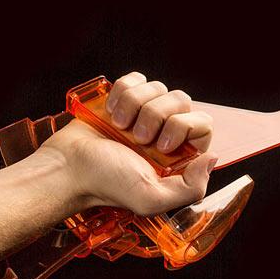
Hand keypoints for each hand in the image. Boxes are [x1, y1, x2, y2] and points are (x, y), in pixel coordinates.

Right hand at [38, 72, 217, 215]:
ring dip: (136, 106)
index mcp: (176, 157)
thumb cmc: (105, 184)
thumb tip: (211, 158)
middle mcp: (162, 135)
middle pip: (181, 100)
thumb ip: (190, 188)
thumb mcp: (151, 199)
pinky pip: (136, 79)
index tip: (161, 146)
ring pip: (158, 87)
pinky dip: (123, 92)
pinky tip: (111, 113)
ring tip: (119, 128)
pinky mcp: (123, 100)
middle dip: (157, 116)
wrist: (68, 167)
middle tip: (137, 139)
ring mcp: (142, 115)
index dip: (183, 128)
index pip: (201, 125)